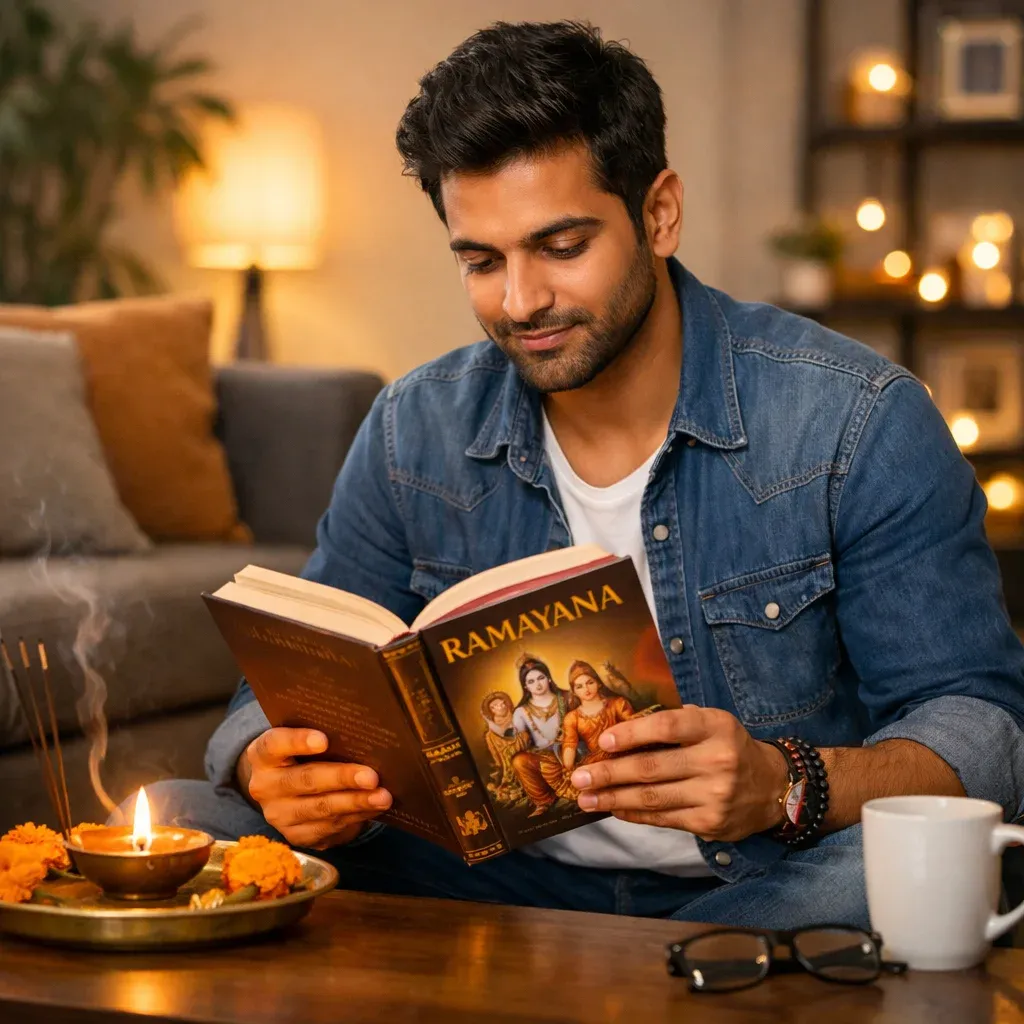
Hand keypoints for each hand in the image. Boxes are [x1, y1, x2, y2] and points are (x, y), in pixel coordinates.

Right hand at [238, 727, 391, 848]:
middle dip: (342, 778)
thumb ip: (322, 736)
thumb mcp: (301, 742)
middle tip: (371, 776)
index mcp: (263, 755)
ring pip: (321, 808)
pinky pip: (329, 828)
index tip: (324, 740)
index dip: (298, 741)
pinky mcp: (296, 836)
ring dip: (356, 802)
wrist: (284, 791)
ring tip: (382, 796)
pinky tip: (374, 808)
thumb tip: (362, 734)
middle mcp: (265, 786)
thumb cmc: (302, 755)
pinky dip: (356, 816)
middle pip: (305, 780)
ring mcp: (279, 815)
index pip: (275, 744)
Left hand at [569, 706, 788, 841]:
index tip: (604, 741)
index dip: (632, 733)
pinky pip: (662, 818)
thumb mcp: (712, 723)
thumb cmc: (729, 747)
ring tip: (586, 797)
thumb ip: (674, 724)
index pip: (667, 727)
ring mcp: (714, 795)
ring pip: (652, 797)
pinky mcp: (709, 822)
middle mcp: (717, 760)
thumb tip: (620, 732)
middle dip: (609, 772)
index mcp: (716, 727)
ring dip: (613, 798)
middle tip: (579, 776)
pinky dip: (633, 813)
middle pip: (652, 767)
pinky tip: (613, 808)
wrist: (773, 787)